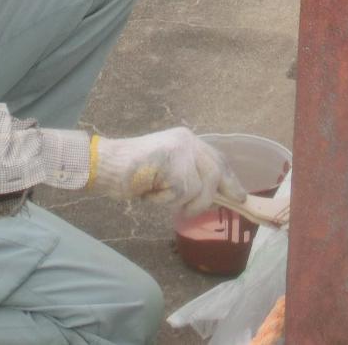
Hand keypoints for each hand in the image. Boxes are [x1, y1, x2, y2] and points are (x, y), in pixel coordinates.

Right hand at [89, 128, 244, 214]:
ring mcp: (182, 153)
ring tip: (156, 193)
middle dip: (213, 195)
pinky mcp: (175, 168)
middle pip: (215, 172)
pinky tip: (149, 191)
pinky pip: (180, 196)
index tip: (240, 195)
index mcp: (186, 139)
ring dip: (178, 201)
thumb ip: (188, 174)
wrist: (107, 164)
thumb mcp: (166, 168)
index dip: (230, 178)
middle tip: (210, 207)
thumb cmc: (132, 170)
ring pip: (198, 190)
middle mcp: (187, 141)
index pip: (216, 158)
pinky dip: (163, 201)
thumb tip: (215, 195)